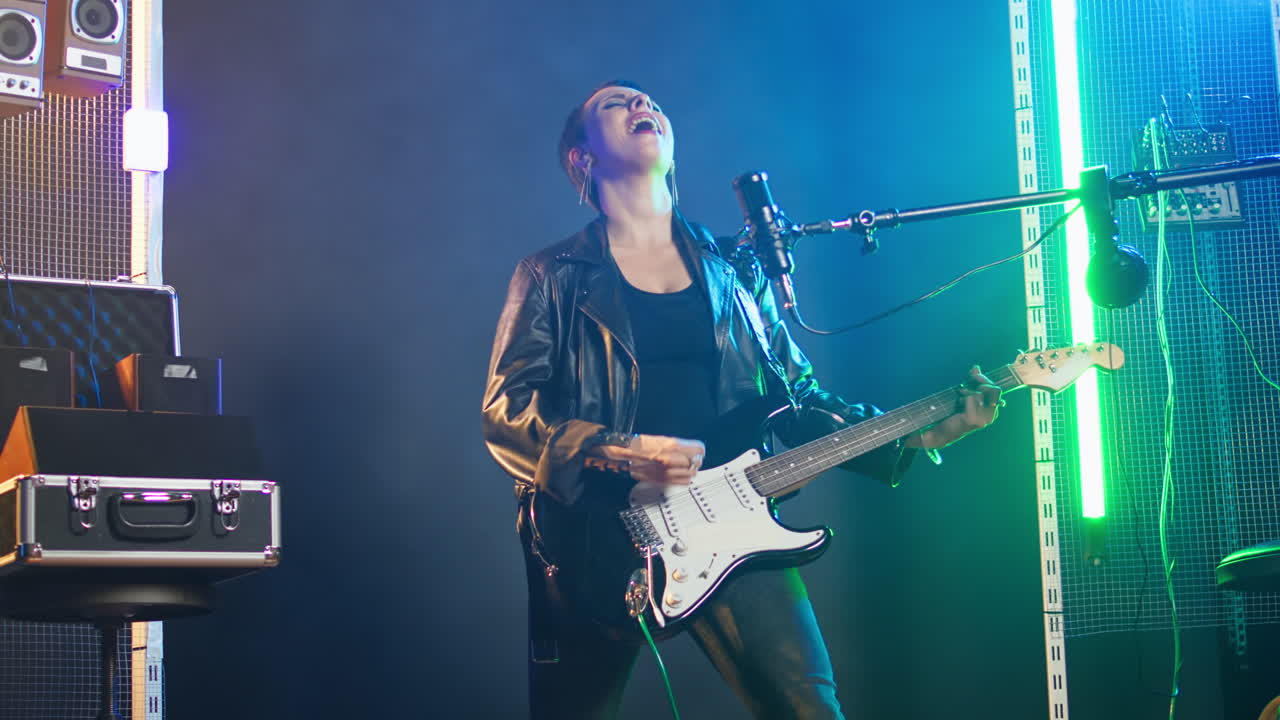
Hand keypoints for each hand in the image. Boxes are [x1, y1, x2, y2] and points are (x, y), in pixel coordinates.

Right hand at [589, 434, 705, 484]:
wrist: (614, 453)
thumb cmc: (632, 443)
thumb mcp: (654, 439)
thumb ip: (671, 444)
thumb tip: (687, 447)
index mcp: (668, 444)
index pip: (696, 449)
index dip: (698, 450)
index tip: (698, 450)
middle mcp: (667, 458)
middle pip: (694, 463)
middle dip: (695, 462)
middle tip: (694, 460)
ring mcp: (661, 471)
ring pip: (687, 474)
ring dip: (689, 472)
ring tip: (686, 469)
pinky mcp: (656, 479)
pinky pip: (677, 483)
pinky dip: (682, 480)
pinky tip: (680, 477)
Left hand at [910, 365, 1002, 448]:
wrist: (940, 431)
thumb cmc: (952, 413)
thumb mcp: (965, 394)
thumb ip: (972, 382)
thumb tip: (976, 367)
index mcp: (992, 410)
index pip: (997, 390)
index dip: (984, 380)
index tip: (971, 376)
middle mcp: (991, 415)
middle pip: (994, 389)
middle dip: (980, 381)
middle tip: (965, 385)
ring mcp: (983, 419)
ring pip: (981, 393)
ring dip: (967, 391)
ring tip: (959, 398)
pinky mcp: (973, 420)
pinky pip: (972, 398)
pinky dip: (963, 398)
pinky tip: (958, 404)